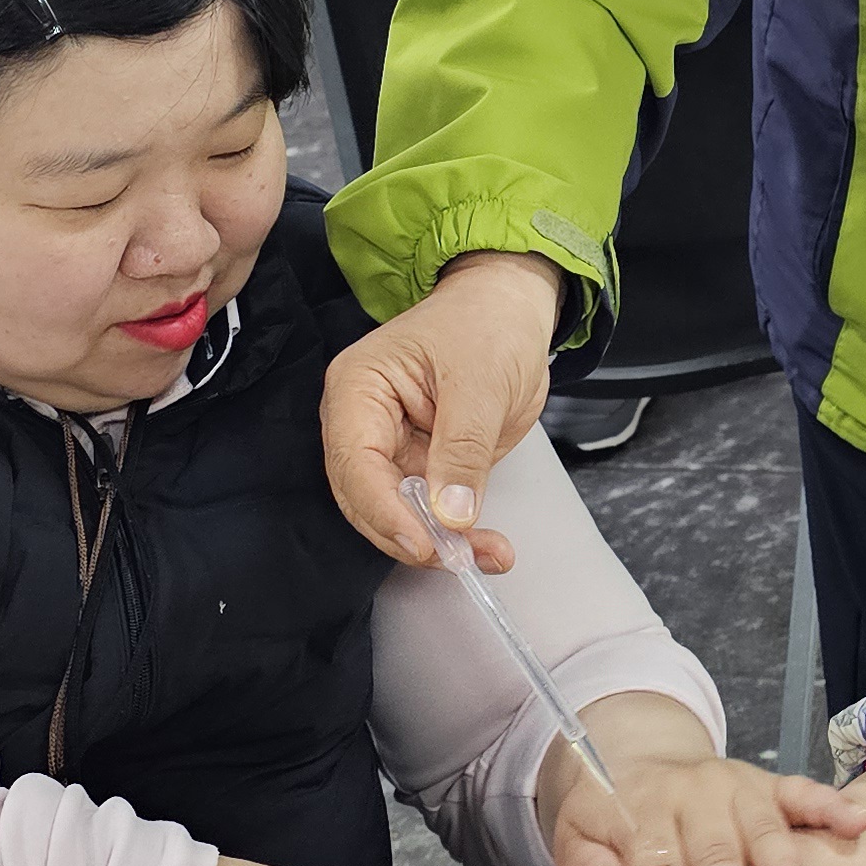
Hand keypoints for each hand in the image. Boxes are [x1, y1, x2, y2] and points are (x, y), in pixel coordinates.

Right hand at [322, 250, 562, 570]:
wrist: (510, 307)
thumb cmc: (488, 322)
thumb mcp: (483, 382)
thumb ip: (463, 449)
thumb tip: (451, 514)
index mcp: (358, 388)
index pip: (355, 463)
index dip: (385, 511)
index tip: (424, 542)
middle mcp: (361, 422)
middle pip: (367, 499)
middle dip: (413, 535)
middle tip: (461, 557)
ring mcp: (388, 447)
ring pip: (396, 515)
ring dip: (438, 543)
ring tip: (487, 554)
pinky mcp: (418, 464)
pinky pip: (427, 511)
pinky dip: (455, 533)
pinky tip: (486, 546)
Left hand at [549, 737, 865, 865]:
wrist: (634, 754)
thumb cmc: (606, 816)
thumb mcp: (576, 838)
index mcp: (640, 811)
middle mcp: (691, 792)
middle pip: (713, 855)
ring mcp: (735, 784)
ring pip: (762, 826)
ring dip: (783, 865)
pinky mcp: (768, 781)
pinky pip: (803, 790)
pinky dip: (831, 805)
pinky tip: (857, 823)